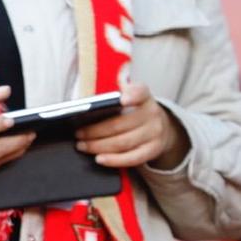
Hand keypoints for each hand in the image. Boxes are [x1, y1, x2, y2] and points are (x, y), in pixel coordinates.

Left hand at [74, 80, 188, 169]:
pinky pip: (131, 158)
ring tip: (82, 146)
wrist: (161, 129)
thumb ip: (120, 88)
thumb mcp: (133, 95)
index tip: (121, 99)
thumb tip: (114, 79)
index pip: (139, 92)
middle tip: (78, 134)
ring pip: (122, 143)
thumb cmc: (138, 112)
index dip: (131, 95)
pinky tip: (99, 158)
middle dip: (94, 131)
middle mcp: (152, 114)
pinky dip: (113, 160)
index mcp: (144, 97)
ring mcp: (154, 134)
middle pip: (119, 124)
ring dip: (98, 146)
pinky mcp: (152, 151)